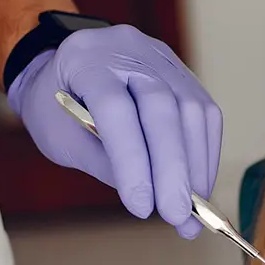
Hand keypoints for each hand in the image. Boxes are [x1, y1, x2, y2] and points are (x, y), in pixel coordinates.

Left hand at [7, 25, 222, 237]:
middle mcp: (127, 49)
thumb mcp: (61, 138)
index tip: (141, 207)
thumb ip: (103, 163)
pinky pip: (206, 115)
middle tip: (177, 215)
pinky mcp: (183, 74)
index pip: (115, 108)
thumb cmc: (57, 106)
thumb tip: (151, 198)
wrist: (67, 69)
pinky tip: (199, 185)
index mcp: (84, 59)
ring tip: (191, 209)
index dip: (132, 160)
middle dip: (173, 168)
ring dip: (196, 166)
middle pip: (163, 107)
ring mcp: (161, 58)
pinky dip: (205, 155)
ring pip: (193, 111)